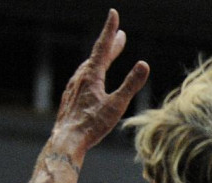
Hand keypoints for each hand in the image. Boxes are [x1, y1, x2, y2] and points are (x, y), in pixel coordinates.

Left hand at [50, 9, 148, 159]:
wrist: (66, 140)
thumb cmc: (92, 125)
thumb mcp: (116, 105)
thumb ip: (130, 84)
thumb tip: (144, 64)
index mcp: (92, 76)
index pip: (103, 47)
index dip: (109, 30)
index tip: (113, 14)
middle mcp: (81, 77)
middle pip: (98, 56)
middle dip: (110, 45)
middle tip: (121, 35)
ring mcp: (74, 87)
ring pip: (89, 67)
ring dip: (101, 59)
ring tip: (109, 55)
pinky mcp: (71, 97)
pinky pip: (83, 78)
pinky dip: (93, 72)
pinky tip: (93, 79)